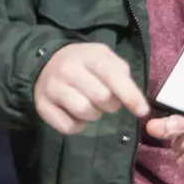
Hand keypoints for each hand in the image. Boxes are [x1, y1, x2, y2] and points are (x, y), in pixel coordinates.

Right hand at [33, 42, 149, 134]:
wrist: (47, 62)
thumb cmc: (84, 63)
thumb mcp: (105, 58)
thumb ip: (122, 74)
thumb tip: (134, 100)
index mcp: (88, 56)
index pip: (113, 76)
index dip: (130, 96)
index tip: (142, 111)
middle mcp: (67, 70)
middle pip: (101, 97)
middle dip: (112, 105)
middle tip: (108, 102)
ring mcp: (52, 88)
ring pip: (84, 111)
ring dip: (94, 115)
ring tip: (91, 106)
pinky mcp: (42, 105)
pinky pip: (67, 126)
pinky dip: (77, 126)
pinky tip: (76, 115)